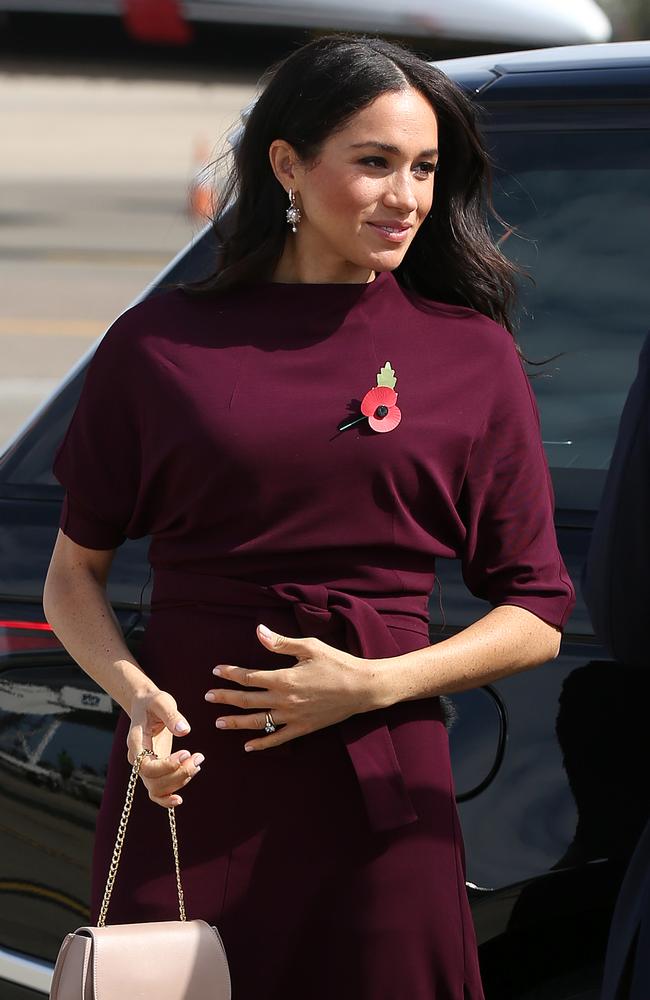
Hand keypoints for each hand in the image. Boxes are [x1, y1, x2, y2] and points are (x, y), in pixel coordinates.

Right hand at [127, 687, 203, 807]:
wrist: (145, 705)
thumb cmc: (153, 702)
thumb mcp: (162, 701)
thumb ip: (172, 715)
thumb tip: (185, 730)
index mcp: (135, 741)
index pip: (145, 765)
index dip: (166, 765)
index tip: (186, 752)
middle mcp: (136, 758)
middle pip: (152, 780)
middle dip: (179, 773)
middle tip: (199, 757)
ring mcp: (144, 766)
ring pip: (156, 788)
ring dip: (179, 781)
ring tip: (197, 763)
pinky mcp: (153, 770)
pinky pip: (156, 792)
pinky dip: (166, 799)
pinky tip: (179, 799)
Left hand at [203, 623, 375, 750]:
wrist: (362, 688)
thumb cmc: (337, 663)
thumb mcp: (309, 647)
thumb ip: (281, 643)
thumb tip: (258, 631)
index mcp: (284, 678)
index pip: (249, 677)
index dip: (230, 674)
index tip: (216, 671)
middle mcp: (284, 700)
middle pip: (247, 700)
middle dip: (225, 698)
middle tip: (208, 696)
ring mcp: (292, 717)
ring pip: (257, 721)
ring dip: (236, 722)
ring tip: (219, 722)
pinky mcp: (303, 728)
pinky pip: (277, 739)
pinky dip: (261, 743)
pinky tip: (248, 746)